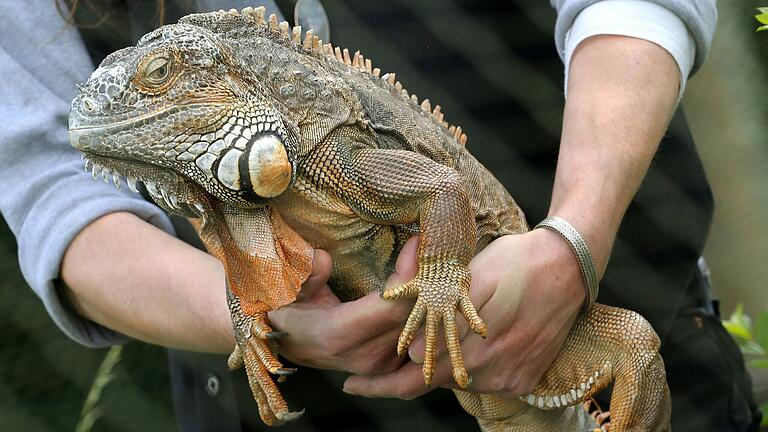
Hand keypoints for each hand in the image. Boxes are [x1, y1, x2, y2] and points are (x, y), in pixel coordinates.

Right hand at [268, 237, 420, 374]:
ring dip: (434, 297)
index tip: (418, 243)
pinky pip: (421, 339)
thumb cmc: (286, 313)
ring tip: (439, 263)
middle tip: (435, 247)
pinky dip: (431, 314)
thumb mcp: (287, 291)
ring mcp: (381, 365)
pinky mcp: (391, 366)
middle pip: (415, 317)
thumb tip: (322, 258)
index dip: (410, 274)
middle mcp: (366, 355)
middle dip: (429, 281)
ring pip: (424, 330)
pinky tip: (434, 288)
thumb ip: (305, 276)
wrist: (285, 345)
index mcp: (340, 335)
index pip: (391, 305)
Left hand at [343, 229, 585, 398]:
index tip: (352, 385)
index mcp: (473, 348)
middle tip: (360, 384)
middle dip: (398, 381)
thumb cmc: (514, 263)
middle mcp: (491, 372)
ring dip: (439, 368)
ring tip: (415, 352)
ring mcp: (511, 378)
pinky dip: (468, 368)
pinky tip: (463, 348)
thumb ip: (442, 320)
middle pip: (434, 384)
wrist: (569, 267)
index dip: (382, 384)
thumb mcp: (474, 279)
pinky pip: (484, 381)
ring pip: (459, 381)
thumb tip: (410, 355)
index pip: (416, 379)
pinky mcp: (525, 379)